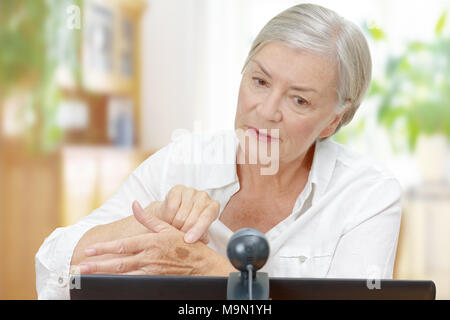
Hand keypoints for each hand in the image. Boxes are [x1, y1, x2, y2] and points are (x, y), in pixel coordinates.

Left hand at [76, 201, 233, 275]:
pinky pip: (133, 282)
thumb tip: (134, 204)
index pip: (123, 246)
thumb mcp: (167, 227)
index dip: (105, 248)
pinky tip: (107, 283)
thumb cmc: (185, 244)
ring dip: (103, 276)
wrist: (201, 265)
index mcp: (150, 242)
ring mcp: (150, 271)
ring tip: (86, 277)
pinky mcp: (153, 280)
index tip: (89, 250)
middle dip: (97, 266)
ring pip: (122, 275)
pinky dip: (119, 283)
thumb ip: (147, 217)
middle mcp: (148, 258)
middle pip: (118, 264)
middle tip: (79, 268)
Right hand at [150, 185, 220, 243]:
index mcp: (213, 207)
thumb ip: (201, 237)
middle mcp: (204, 197)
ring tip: (174, 229)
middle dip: (184, 231)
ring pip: (181, 215)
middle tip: (178, 237)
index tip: (188, 240)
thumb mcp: (198, 232)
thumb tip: (201, 243)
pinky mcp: (178, 189)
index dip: (198, 229)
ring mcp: (191, 191)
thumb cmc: (189, 224)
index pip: (207, 217)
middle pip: (193, 218)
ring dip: (175, 226)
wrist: (173, 213)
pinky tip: (169, 220)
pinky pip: (172, 207)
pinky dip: (168, 217)